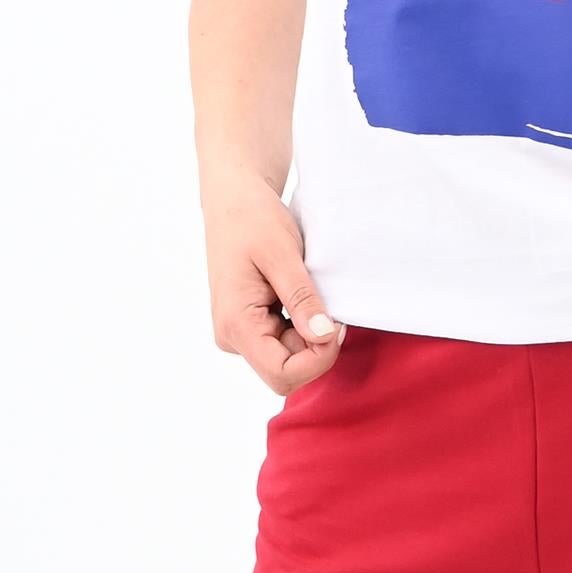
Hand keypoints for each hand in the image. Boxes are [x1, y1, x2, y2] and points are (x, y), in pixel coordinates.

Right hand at [200, 170, 348, 393]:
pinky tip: (306, 293)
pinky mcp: (251, 322)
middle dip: (317, 344)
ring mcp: (241, 331)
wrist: (233, 198)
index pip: (282, 374)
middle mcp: (233, 337)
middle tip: (334, 303)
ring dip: (311, 331)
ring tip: (316, 290)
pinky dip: (304, 322)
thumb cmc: (253, 219)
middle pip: (287, 369)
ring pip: (288, 355)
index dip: (317, 358)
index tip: (337, 321)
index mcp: (236, 325)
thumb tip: (324, 338)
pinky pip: (284, 339)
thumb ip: (302, 299)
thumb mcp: (283, 255)